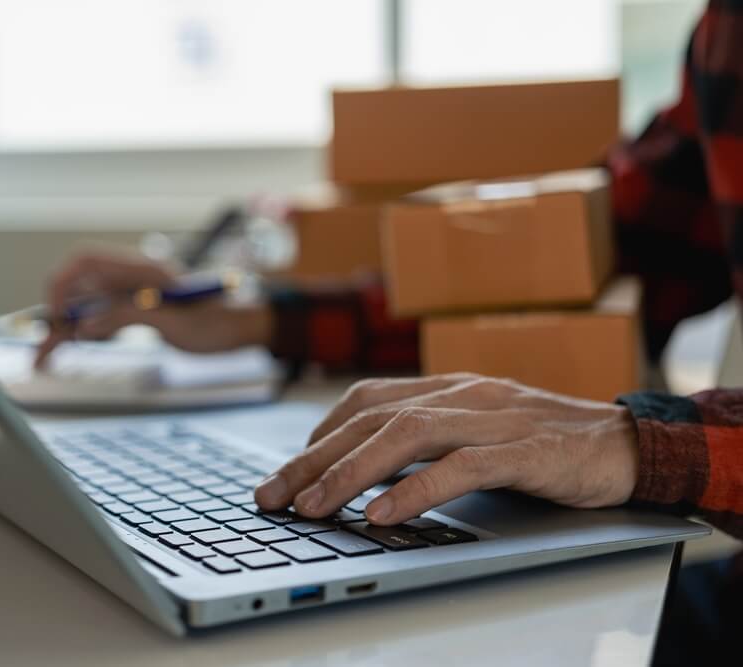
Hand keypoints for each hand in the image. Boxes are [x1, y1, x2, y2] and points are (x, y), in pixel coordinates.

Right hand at [34, 252, 272, 367]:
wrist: (244, 327)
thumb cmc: (220, 321)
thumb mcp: (176, 321)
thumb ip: (130, 315)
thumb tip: (87, 322)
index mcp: (142, 270)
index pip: (87, 262)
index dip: (64, 283)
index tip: (58, 315)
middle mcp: (131, 279)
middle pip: (79, 289)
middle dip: (56, 317)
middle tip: (43, 350)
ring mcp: (131, 296)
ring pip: (85, 309)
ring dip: (63, 331)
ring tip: (43, 360)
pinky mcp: (134, 313)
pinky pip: (98, 321)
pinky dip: (80, 336)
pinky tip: (63, 353)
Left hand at [254, 373, 638, 524]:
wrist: (627, 442)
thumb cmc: (544, 441)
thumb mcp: (475, 429)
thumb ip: (428, 437)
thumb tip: (366, 467)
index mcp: (447, 387)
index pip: (366, 399)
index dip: (321, 432)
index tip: (291, 467)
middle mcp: (462, 394)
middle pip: (371, 419)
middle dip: (314, 459)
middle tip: (274, 495)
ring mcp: (493, 418)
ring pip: (405, 436)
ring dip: (350, 473)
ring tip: (313, 507)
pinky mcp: (524, 450)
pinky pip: (460, 468)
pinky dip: (417, 490)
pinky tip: (383, 514)